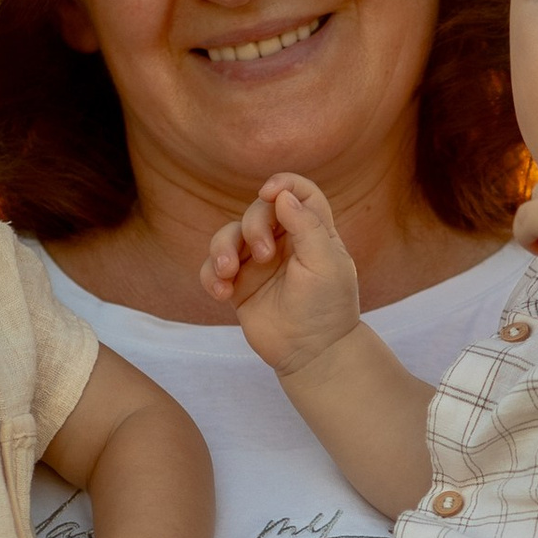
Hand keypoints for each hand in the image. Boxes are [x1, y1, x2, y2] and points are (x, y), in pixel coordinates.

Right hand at [202, 174, 364, 378]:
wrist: (313, 353)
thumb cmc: (327, 307)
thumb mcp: (326, 263)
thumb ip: (307, 226)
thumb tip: (282, 195)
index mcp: (312, 231)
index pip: (299, 193)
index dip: (284, 184)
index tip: (269, 192)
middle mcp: (283, 243)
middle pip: (257, 211)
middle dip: (252, 227)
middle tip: (262, 255)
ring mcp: (258, 264)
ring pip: (227, 236)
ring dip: (221, 249)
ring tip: (227, 273)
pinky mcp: (238, 286)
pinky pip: (212, 269)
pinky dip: (210, 276)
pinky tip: (222, 294)